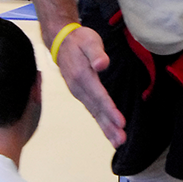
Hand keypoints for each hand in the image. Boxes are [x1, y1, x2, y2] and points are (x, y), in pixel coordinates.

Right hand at [56, 26, 126, 147]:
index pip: (99, 96)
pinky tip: (108, 130)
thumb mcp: (89, 40)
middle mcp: (79, 88)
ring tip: (117, 142)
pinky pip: (92, 110)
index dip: (110, 110)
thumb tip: (101, 64)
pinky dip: (100, 122)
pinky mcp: (80, 93)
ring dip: (105, 128)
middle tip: (121, 140)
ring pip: (94, 113)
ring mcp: (78, 92)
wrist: (61, 40)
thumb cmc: (79, 39)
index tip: (121, 122)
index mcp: (82, 76)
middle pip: (96, 110)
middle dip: (109, 126)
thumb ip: (96, 52)